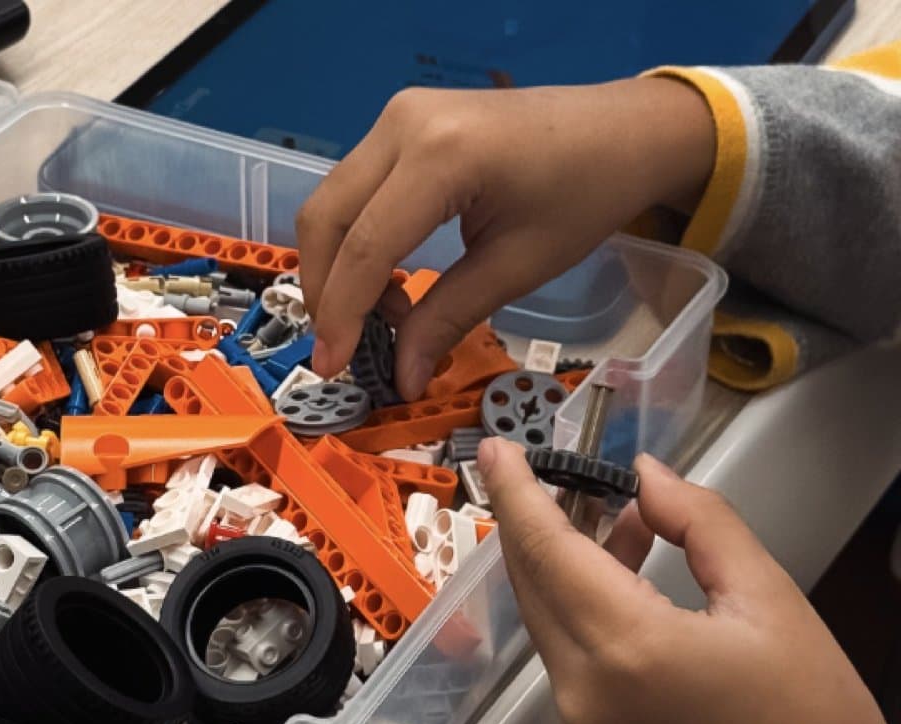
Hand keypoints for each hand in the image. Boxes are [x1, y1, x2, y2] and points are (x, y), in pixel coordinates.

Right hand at [296, 78, 715, 398]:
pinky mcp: (401, 123)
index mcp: (441, 156)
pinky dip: (355, 242)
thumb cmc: (585, 196)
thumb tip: (402, 381)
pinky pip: (354, 190)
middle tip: (343, 350)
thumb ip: (447, 319)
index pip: (366, 247)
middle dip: (324, 292)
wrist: (623, 130)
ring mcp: (398, 117)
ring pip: (331, 204)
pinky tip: (390, 281)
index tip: (331, 368)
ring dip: (338, 269)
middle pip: (327, 219)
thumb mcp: (516, 268)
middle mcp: (403, 124)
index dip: (342, 315)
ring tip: (380, 319)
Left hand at [478, 438, 899, 723]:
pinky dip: (580, 605)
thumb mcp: (770, 599)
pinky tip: (623, 572)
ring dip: (563, 561)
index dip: (516, 492)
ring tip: (616, 515)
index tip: (495, 448)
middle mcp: (581, 689)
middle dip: (532, 520)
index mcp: (627, 649)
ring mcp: (577, 721)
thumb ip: (699, 522)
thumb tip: (644, 479)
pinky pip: (565, 652)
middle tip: (545, 468)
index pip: (546, 551)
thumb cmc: (814, 719)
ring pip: (546, 617)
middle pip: (532, 583)